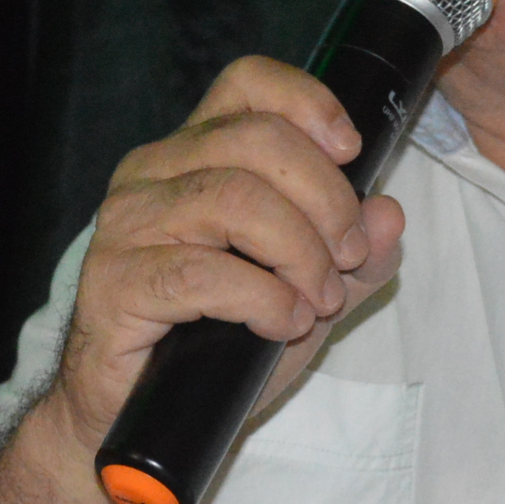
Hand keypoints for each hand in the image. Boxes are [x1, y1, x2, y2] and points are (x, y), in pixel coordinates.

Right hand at [48, 56, 407, 448]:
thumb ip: (355, 256)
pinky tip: (281, 324)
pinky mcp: (115, 281)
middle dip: (325, 197)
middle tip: (348, 257)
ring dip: (299, 251)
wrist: (135, 419)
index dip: (307, 102)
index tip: (351, 152)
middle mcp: (152, 172)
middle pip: (256, 139)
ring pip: (233, 198)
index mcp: (193, 154)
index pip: (247, 84)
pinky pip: (203, 272)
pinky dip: (262, 298)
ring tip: (318, 299)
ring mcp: (127, 224)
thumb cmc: (214, 348)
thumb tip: (389, 214)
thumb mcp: (307, 294)